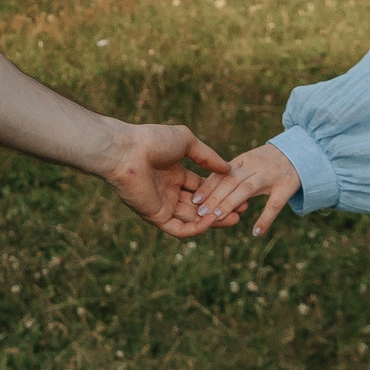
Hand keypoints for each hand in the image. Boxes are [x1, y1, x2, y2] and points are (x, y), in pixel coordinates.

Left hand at [95, 120, 230, 238]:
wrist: (127, 151)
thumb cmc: (152, 140)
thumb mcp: (186, 142)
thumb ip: (207, 157)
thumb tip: (228, 168)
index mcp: (173, 173)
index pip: (200, 187)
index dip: (219, 191)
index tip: (239, 193)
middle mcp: (168, 190)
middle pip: (198, 205)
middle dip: (220, 208)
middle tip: (241, 210)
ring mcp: (161, 204)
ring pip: (191, 218)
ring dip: (212, 220)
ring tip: (234, 219)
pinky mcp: (155, 216)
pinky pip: (178, 228)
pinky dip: (195, 228)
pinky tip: (211, 223)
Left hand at [186, 143, 301, 237]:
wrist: (301, 152)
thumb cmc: (269, 162)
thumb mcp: (250, 162)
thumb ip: (232, 175)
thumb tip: (208, 193)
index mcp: (243, 160)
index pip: (222, 173)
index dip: (208, 186)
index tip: (195, 199)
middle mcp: (255, 165)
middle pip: (231, 181)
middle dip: (214, 197)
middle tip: (200, 212)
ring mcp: (271, 176)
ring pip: (246, 189)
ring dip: (230, 203)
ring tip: (217, 217)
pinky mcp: (286, 187)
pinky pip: (275, 204)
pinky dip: (265, 218)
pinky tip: (256, 232)